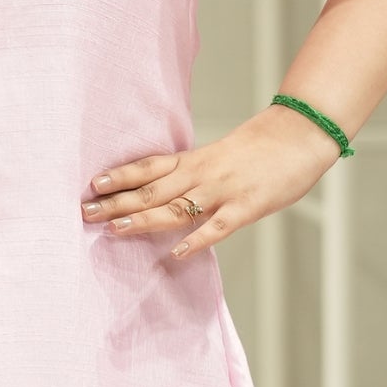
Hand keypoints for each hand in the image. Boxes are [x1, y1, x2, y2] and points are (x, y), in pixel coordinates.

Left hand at [80, 104, 345, 257]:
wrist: (300, 134)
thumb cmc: (261, 147)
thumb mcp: (219, 155)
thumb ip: (193, 173)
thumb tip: (165, 192)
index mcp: (195, 160)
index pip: (149, 167)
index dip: (120, 176)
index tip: (91, 185)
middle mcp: (202, 173)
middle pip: (152, 189)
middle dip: (117, 201)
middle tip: (86, 212)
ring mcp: (223, 190)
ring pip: (176, 206)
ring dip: (144, 219)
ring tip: (115, 229)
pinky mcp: (247, 206)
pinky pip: (218, 226)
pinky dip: (197, 239)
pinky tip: (177, 252)